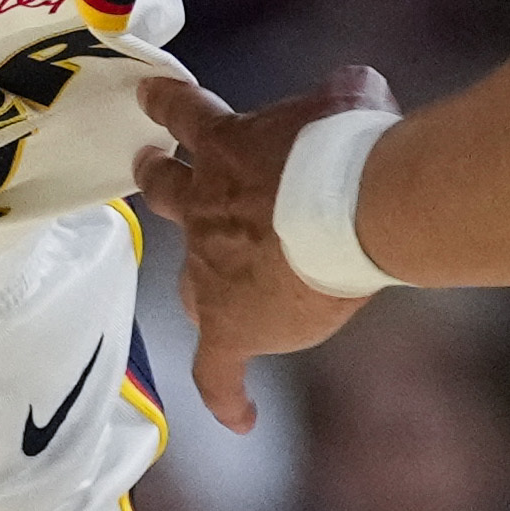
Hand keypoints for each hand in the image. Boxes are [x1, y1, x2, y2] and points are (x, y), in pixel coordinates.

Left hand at [144, 62, 382, 435]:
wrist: (347, 210)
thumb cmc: (352, 148)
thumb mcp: (350, 100)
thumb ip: (344, 96)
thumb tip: (359, 91)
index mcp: (227, 146)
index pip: (186, 115)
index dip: (168, 103)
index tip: (150, 95)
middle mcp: (205, 205)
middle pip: (168, 191)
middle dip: (159, 177)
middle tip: (149, 166)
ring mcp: (209, 267)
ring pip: (188, 278)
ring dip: (193, 279)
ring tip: (196, 292)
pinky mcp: (228, 324)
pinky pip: (217, 368)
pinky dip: (227, 393)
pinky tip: (241, 419)